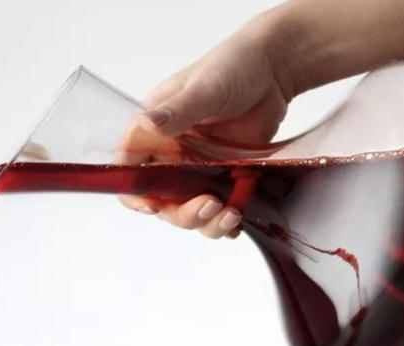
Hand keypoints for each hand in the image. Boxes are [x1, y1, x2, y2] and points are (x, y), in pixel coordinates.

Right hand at [122, 16, 293, 238]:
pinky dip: (226, 222)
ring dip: (207, 222)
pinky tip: (239, 221)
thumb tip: (148, 122)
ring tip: (231, 215)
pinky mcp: (222, 178)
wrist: (274, 70)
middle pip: (161, 201)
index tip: (152, 206)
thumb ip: (178, 109)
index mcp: (154, 131)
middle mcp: (170, 155)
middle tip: (209, 206)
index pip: (129, 169)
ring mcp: (196, 170)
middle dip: (182, 214)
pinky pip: (218, 210)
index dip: (135, 193)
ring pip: (190, 211)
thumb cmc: (234, 65)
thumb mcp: (205, 86)